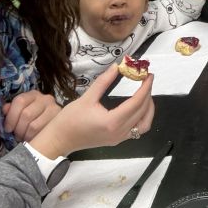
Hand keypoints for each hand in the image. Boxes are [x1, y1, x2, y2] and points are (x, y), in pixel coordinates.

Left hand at [2, 91, 60, 141]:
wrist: (56, 128)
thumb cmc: (33, 120)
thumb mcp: (21, 113)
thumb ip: (12, 110)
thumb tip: (5, 109)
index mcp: (33, 95)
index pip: (20, 101)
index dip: (11, 117)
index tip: (8, 129)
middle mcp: (46, 99)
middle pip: (26, 114)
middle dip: (18, 129)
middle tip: (17, 136)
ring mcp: (54, 109)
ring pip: (33, 126)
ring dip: (25, 135)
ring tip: (24, 138)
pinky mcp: (59, 122)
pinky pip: (41, 133)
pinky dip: (34, 139)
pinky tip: (33, 139)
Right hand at [29, 64, 154, 158]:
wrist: (59, 140)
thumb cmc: (69, 120)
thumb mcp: (86, 97)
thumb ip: (104, 81)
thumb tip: (117, 66)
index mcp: (112, 121)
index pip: (137, 102)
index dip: (145, 87)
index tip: (148, 75)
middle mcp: (119, 132)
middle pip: (143, 111)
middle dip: (148, 93)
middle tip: (146, 79)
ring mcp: (119, 138)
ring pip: (144, 123)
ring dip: (148, 108)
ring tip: (145, 92)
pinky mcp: (117, 140)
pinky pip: (138, 130)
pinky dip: (143, 117)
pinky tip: (138, 107)